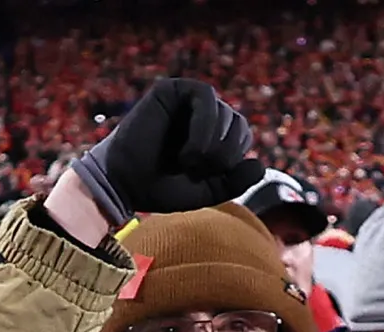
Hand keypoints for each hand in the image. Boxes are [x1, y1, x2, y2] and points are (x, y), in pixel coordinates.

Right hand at [70, 78, 263, 225]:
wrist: (124, 185)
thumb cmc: (161, 188)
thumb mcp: (206, 190)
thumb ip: (235, 181)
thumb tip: (260, 165)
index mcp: (212, 134)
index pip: (242, 135)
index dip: (234, 159)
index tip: (210, 177)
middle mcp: (202, 114)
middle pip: (238, 123)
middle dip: (225, 153)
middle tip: (197, 171)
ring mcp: (187, 100)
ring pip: (225, 112)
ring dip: (213, 144)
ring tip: (188, 163)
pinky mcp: (172, 89)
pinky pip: (204, 96)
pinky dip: (204, 126)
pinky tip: (189, 151)